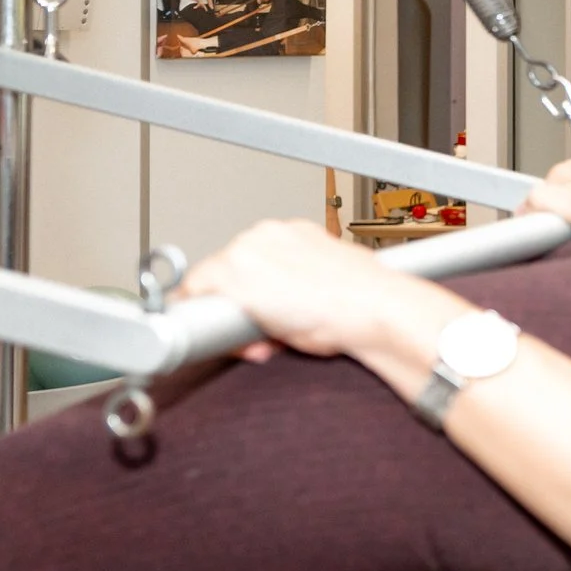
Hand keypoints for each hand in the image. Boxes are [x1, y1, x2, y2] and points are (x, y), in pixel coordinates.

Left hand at [176, 219, 444, 362]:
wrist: (375, 308)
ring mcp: (246, 252)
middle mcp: (266, 234)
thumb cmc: (364, 303)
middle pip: (231, 270)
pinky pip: (195, 293)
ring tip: (268, 337)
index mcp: (294, 233)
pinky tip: (235, 336)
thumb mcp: (335, 281)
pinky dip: (204, 317)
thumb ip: (307, 284)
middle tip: (271, 332)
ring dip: (231, 313)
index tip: (270, 313)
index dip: (259, 293)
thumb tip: (296, 305)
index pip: (255, 260)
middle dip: (244, 304)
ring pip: (213, 282)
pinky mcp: (231, 275)